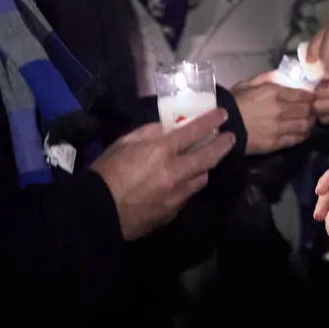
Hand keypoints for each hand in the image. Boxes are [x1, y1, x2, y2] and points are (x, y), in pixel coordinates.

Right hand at [91, 109, 234, 240]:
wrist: (98, 213)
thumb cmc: (106, 172)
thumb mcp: (123, 143)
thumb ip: (148, 134)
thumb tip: (166, 129)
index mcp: (161, 151)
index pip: (194, 131)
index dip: (211, 121)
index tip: (223, 114)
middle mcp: (175, 172)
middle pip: (208, 157)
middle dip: (222, 145)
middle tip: (230, 138)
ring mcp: (177, 195)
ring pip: (202, 178)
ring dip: (205, 167)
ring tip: (205, 161)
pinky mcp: (172, 212)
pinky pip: (187, 195)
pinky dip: (189, 186)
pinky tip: (183, 183)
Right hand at [231, 71, 315, 154]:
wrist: (223, 125)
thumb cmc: (235, 102)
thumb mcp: (249, 83)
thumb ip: (268, 78)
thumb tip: (284, 76)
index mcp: (274, 93)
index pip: (303, 94)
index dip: (311, 96)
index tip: (313, 97)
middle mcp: (280, 110)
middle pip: (307, 110)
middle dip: (312, 109)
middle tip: (313, 109)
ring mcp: (278, 128)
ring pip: (305, 125)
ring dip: (310, 122)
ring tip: (308, 121)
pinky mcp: (275, 143)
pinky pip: (296, 139)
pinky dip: (303, 135)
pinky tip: (302, 132)